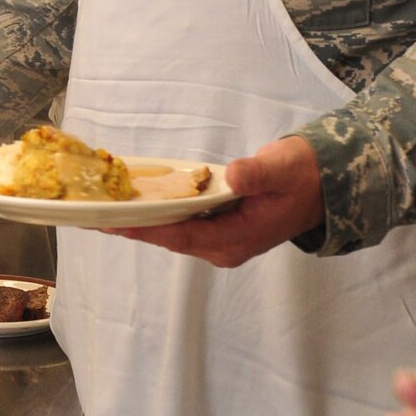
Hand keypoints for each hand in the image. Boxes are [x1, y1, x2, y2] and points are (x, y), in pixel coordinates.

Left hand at [111, 135, 323, 267]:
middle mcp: (223, 246)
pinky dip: (158, 214)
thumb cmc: (301, 175)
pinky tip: (135, 203)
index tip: (112, 224)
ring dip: (141, 222)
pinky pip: (181, 223)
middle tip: (92, 216)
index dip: (144, 229)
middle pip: (169, 238)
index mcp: (236, 239)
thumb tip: (232, 177)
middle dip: (132, 227)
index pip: (180, 235)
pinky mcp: (220, 227)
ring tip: (104, 210)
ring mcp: (221, 239)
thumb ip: (256, 174)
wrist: (322, 184)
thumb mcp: (282, 170)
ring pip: (173, 232)